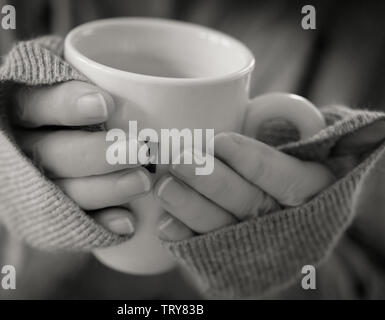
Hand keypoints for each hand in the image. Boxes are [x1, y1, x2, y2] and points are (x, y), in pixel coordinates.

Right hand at [12, 81, 150, 235]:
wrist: (38, 152)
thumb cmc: (70, 105)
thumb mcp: (67, 76)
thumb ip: (85, 71)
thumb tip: (143, 79)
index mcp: (19, 107)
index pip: (34, 103)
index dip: (66, 104)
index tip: (105, 105)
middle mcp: (20, 148)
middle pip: (52, 154)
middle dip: (97, 154)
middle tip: (139, 151)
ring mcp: (32, 185)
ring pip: (63, 191)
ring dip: (104, 188)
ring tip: (142, 182)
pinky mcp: (48, 215)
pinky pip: (72, 224)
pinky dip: (100, 224)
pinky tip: (126, 222)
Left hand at [154, 132, 334, 240]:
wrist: (277, 206)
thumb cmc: (280, 162)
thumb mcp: (295, 139)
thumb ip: (283, 124)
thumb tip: (261, 109)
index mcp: (316, 189)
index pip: (290, 181)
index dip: (255, 163)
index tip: (220, 141)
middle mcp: (290, 223)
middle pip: (252, 205)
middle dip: (214, 183)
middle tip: (181, 160)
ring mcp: (259, 244)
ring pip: (226, 230)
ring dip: (192, 209)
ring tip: (165, 186)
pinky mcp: (230, 256)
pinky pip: (205, 251)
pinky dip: (185, 238)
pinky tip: (165, 223)